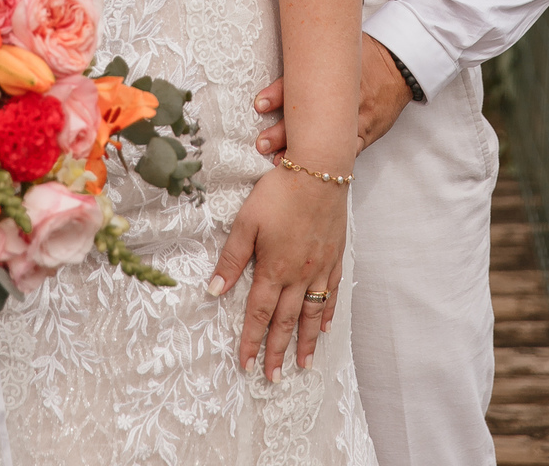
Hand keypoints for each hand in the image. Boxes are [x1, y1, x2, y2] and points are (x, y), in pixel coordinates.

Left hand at [208, 163, 347, 379]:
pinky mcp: (335, 258)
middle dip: (277, 351)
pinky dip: (328, 314)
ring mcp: (320, 268)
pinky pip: (332, 294)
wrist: (321, 171)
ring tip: (301, 365)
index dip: (250, 340)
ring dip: (305, 342)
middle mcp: (299, 275)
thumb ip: (232, 259)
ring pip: (312, 315)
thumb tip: (213, 290)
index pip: (259, 314)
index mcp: (274, 269)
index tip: (245, 364)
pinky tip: (326, 328)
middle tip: (273, 377)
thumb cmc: (280, 192)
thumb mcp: (247, 221)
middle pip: (286, 322)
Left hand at [254, 33, 410, 159]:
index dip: (279, 93)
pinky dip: (329, 163)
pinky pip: (347, 152)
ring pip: (327, 138)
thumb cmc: (365, 54)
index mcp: (335, 72)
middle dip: (284, 131)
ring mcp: (357, 118)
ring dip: (302, 152)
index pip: (303, 82)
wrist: (398, 65)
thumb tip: (285, 59)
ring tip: (279, 162)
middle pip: (311, 115)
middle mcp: (345, 97)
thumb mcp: (341, 48)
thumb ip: (315, 57)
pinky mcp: (366, 134)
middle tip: (262, 142)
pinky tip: (312, 173)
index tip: (260, 104)